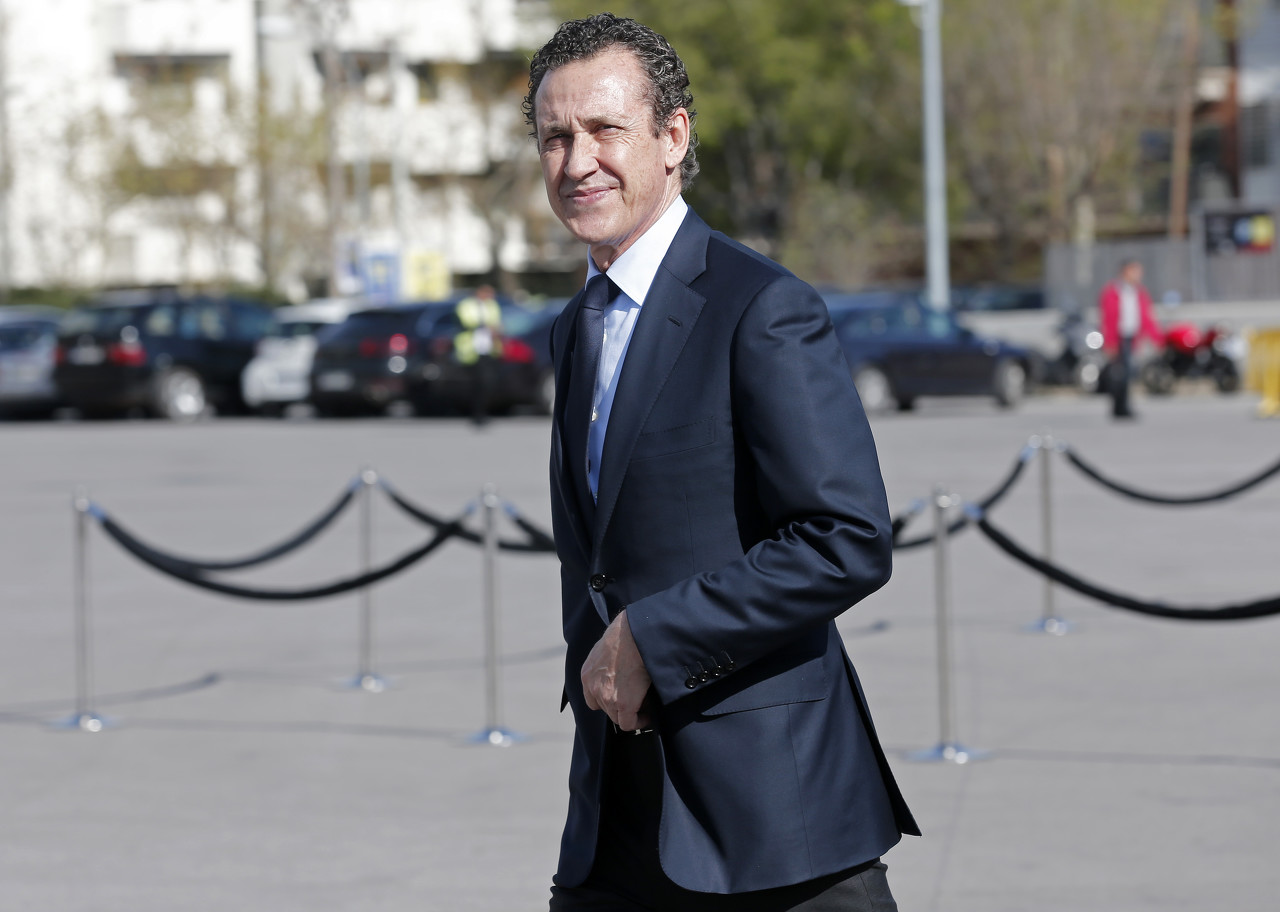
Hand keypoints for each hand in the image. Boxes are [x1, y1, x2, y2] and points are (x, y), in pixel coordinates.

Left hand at [581, 610, 652, 730]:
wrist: (636, 635)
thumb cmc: (626, 634)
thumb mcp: (605, 648)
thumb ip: (605, 663)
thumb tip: (616, 670)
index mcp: (587, 674)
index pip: (592, 698)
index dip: (606, 700)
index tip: (619, 697)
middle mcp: (593, 688)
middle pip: (605, 708)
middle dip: (619, 706)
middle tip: (634, 701)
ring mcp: (607, 698)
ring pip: (617, 717)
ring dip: (629, 713)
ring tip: (643, 708)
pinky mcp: (623, 704)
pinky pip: (629, 723)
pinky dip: (638, 721)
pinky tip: (647, 716)